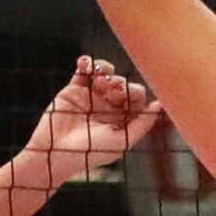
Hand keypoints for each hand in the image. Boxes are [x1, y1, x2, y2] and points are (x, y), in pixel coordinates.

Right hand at [16, 56, 161, 191]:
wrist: (55, 152)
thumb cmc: (90, 152)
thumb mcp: (121, 141)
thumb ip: (142, 124)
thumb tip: (160, 106)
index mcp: (122, 118)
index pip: (137, 98)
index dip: (135, 92)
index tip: (126, 95)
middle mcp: (108, 106)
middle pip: (122, 84)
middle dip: (119, 82)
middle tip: (111, 88)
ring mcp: (91, 97)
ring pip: (105, 74)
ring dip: (105, 70)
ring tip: (98, 78)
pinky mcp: (73, 90)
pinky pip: (83, 72)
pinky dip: (86, 63)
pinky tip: (86, 63)